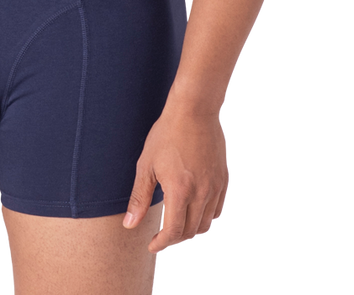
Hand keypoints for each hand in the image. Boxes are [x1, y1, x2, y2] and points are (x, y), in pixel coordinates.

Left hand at [123, 101, 230, 253]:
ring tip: (178, 227)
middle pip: (191, 231)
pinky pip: (218, 209)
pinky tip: (196, 212)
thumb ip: (139, 197)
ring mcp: (216, 186)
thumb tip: (129, 225)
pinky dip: (207, 217)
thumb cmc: (167, 134)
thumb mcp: (147, 164)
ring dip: (192, 231)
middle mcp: (201, 193)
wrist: (194, 110)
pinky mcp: (224, 178)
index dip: (162, 243)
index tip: (152, 244)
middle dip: (175, 239)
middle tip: (162, 236)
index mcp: (180, 191)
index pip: (174, 232)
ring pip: (207, 223)